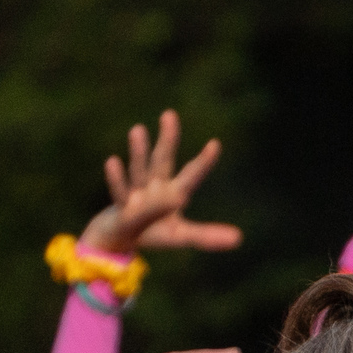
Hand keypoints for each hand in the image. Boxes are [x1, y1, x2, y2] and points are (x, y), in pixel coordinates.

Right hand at [78, 111, 240, 255]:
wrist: (116, 237)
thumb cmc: (152, 234)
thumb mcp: (180, 236)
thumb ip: (207, 236)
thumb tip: (239, 238)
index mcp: (173, 194)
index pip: (192, 175)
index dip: (204, 162)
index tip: (216, 143)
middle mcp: (154, 189)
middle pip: (162, 161)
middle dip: (168, 140)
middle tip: (170, 114)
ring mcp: (134, 196)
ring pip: (140, 171)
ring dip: (140, 153)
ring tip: (138, 129)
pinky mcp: (118, 209)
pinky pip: (119, 193)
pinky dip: (117, 179)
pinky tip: (112, 161)